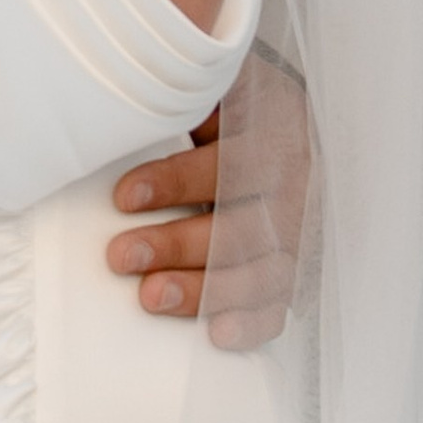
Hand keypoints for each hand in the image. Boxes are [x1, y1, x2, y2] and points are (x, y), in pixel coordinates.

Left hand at [108, 71, 308, 354]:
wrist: (297, 125)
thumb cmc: (239, 109)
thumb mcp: (225, 88)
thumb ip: (189, 99)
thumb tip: (128, 107)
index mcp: (273, 130)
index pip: (225, 162)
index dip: (176, 182)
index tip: (123, 198)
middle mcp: (295, 183)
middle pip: (240, 224)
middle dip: (178, 244)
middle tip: (121, 256)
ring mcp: (302, 229)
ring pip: (262, 269)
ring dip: (206, 289)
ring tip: (151, 297)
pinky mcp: (301, 265)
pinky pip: (283, 300)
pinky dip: (253, 321)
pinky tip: (218, 333)